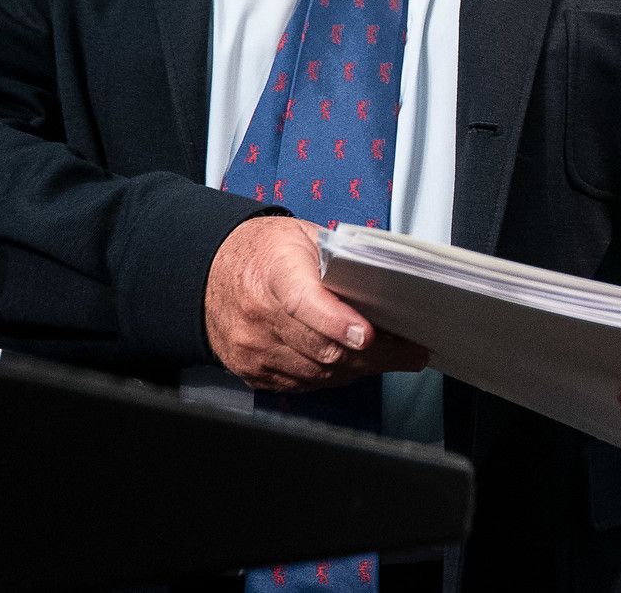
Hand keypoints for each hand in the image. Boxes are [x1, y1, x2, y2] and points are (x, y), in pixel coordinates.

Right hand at [203, 216, 427, 389]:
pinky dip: (334, 377)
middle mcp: (259, 317)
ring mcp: (253, 350)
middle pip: (323, 349)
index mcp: (275, 274)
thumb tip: (387, 282)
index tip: (369, 334)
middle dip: (377, 355)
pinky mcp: (251, 372)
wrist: (208, 272)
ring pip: (319, 374)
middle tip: (412, 353)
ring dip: (361, 369)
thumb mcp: (303, 236)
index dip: (339, 323)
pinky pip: (303, 384)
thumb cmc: (264, 252)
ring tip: (393, 358)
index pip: (306, 304)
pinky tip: (355, 364)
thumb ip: (341, 259)